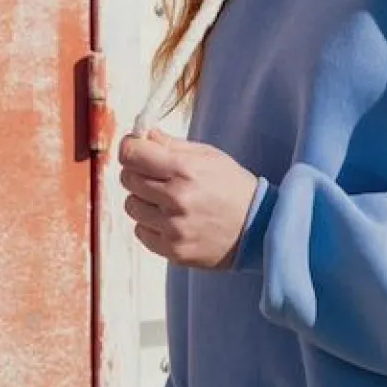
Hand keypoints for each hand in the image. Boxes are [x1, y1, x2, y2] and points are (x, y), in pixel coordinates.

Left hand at [120, 128, 258, 269]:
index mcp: (185, 169)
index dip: (129, 147)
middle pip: (128, 178)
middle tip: (154, 174)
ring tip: (165, 199)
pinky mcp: (173, 250)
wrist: (258, 228)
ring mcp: (173, 228)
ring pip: (131, 206)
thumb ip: (172, 145)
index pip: (132, 154)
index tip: (134, 148)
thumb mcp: (209, 156)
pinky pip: (140, 232)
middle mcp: (176, 199)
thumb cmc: (232, 186)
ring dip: (143, 200)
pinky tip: (170, 219)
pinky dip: (149, 224)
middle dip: (136, 172)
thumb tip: (140, 135)